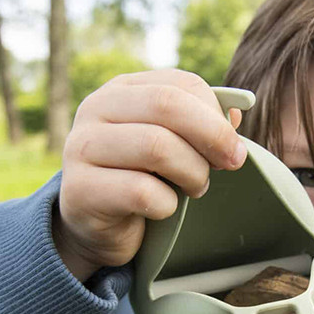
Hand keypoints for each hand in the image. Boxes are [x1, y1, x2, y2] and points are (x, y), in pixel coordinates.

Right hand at [53, 69, 245, 280]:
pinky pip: (141, 192)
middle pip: (168, 105)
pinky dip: (166, 205)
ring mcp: (81, 147)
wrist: (97, 228)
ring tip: (195, 189)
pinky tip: (163, 210)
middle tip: (231, 164)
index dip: (216, 115)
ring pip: (156, 146)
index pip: (180, 84)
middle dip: (212, 136)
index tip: (234, 146)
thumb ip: (199, 126)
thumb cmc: (142, 181)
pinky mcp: (79, 189)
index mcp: (123, 90)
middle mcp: (96, 109)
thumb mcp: (171, 146)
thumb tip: (234, 116)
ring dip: (192, 173)